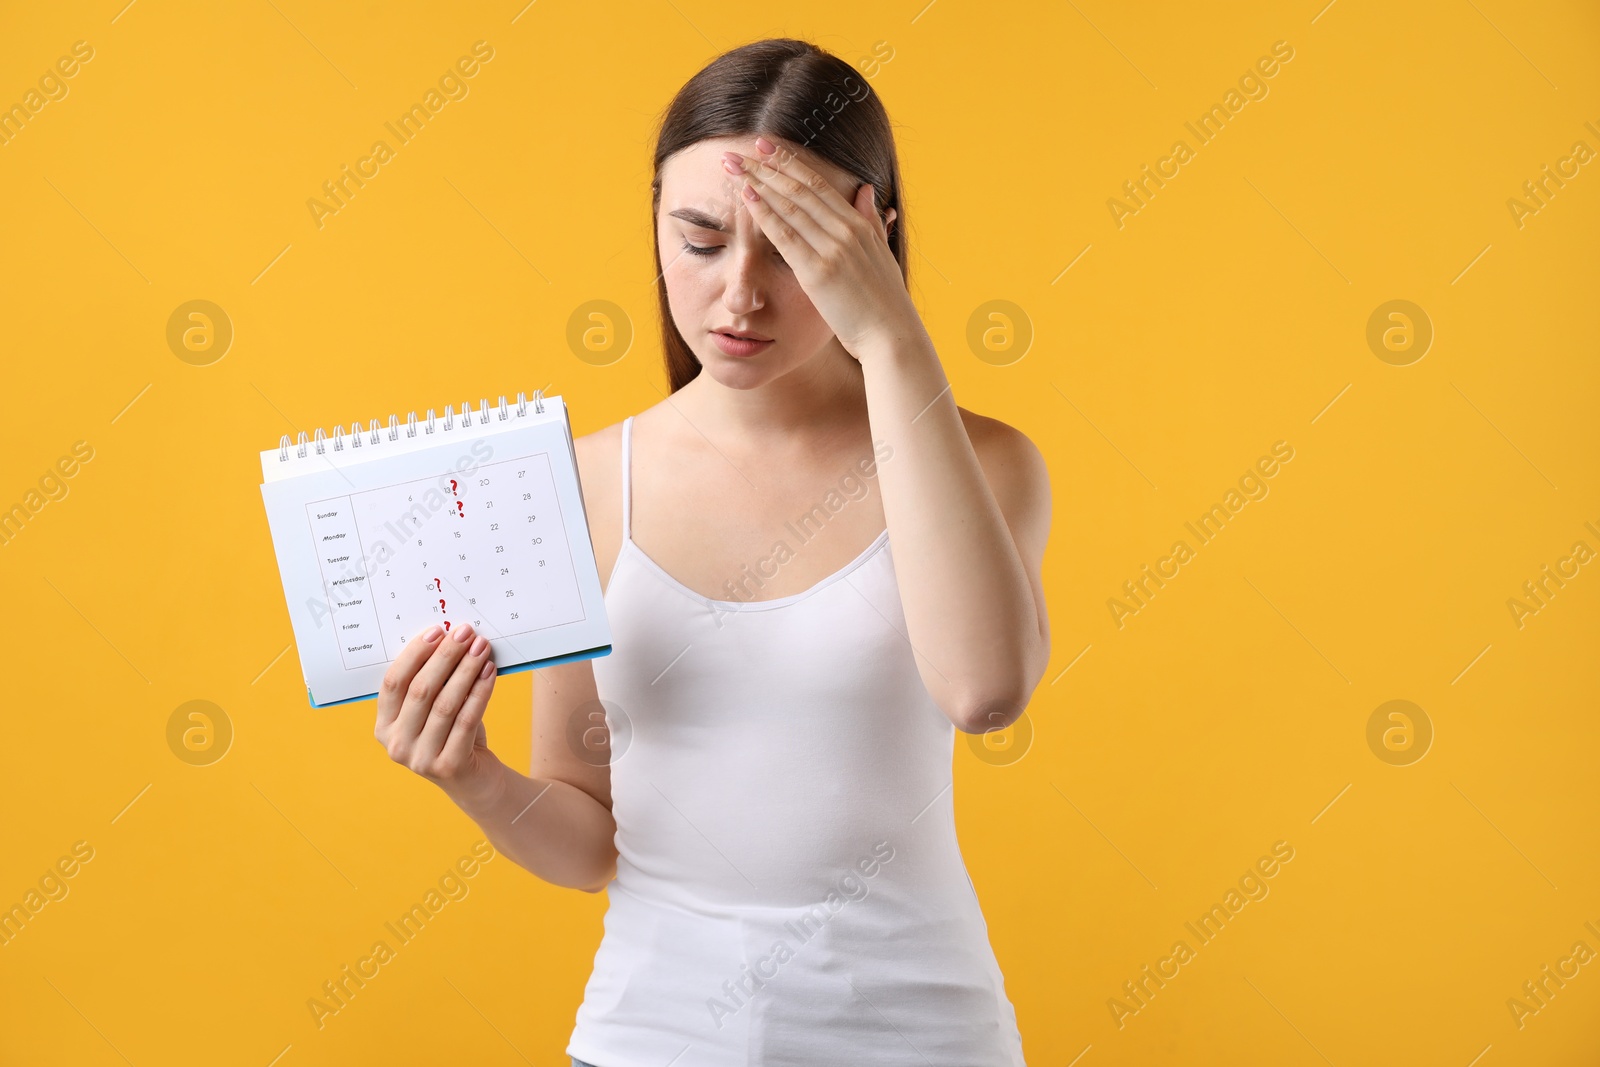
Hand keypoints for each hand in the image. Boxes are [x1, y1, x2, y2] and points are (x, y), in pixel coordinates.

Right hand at [375, 621, 505, 811]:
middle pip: (420, 690)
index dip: (414, 654)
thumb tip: (449, 638)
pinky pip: (467, 720)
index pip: (393, 683)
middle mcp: (396, 745)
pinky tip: (490, 672)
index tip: (437, 630)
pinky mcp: (448, 766)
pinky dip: (480, 692)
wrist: (476, 782)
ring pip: (445, 703)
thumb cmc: (453, 736)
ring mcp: (420, 759)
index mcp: (384, 726)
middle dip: (445, 656)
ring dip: (466, 670)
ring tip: (481, 648)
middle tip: (465, 633)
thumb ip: (432, 683)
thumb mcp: (434, 711)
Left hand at [722, 136, 921, 361]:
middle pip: (800, 188)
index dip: (790, 163)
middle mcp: (847, 231)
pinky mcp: (818, 272)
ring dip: (759, 182)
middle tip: (742, 149)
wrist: (892, 336)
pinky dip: (765, 213)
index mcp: (861, 226)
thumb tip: (866, 190)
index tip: (767, 148)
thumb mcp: (882, 255)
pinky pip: (785, 236)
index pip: (819, 185)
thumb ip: (871, 222)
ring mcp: (833, 249)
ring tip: (735, 166)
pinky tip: (746, 197)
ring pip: (790, 206)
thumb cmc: (885, 304)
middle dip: (768, 166)